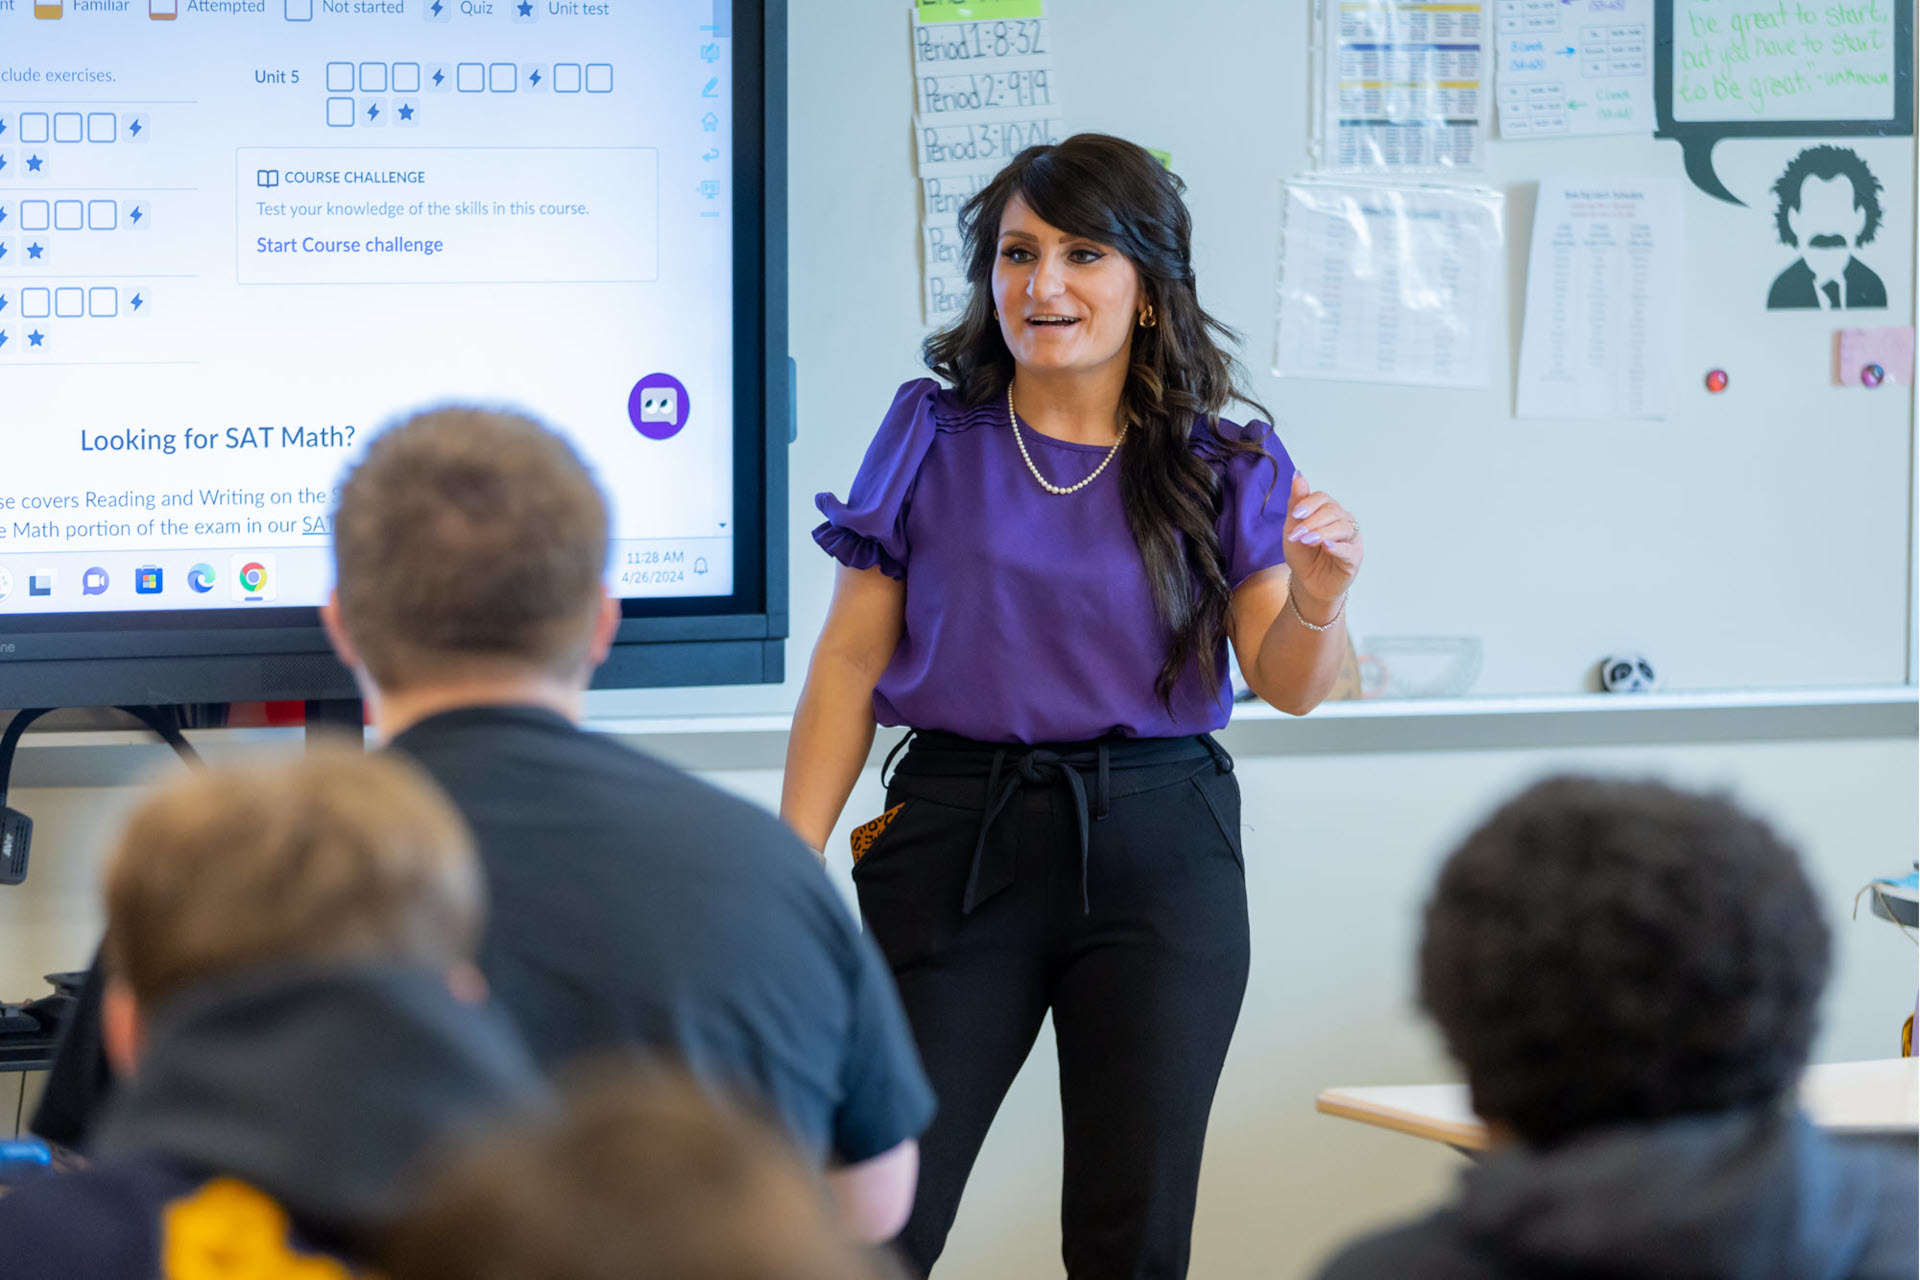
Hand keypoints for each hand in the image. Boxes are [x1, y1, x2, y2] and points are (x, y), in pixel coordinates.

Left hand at [1282, 470, 1362, 611]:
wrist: (1307, 582)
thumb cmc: (1303, 554)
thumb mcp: (1293, 528)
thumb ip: (1296, 503)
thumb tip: (1297, 474)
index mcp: (1327, 511)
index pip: (1322, 498)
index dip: (1308, 504)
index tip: (1295, 515)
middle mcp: (1342, 521)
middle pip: (1332, 511)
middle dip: (1312, 521)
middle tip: (1296, 535)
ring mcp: (1350, 539)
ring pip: (1342, 527)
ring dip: (1321, 533)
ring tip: (1307, 541)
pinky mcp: (1354, 558)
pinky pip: (1348, 549)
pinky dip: (1337, 547)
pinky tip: (1327, 546)